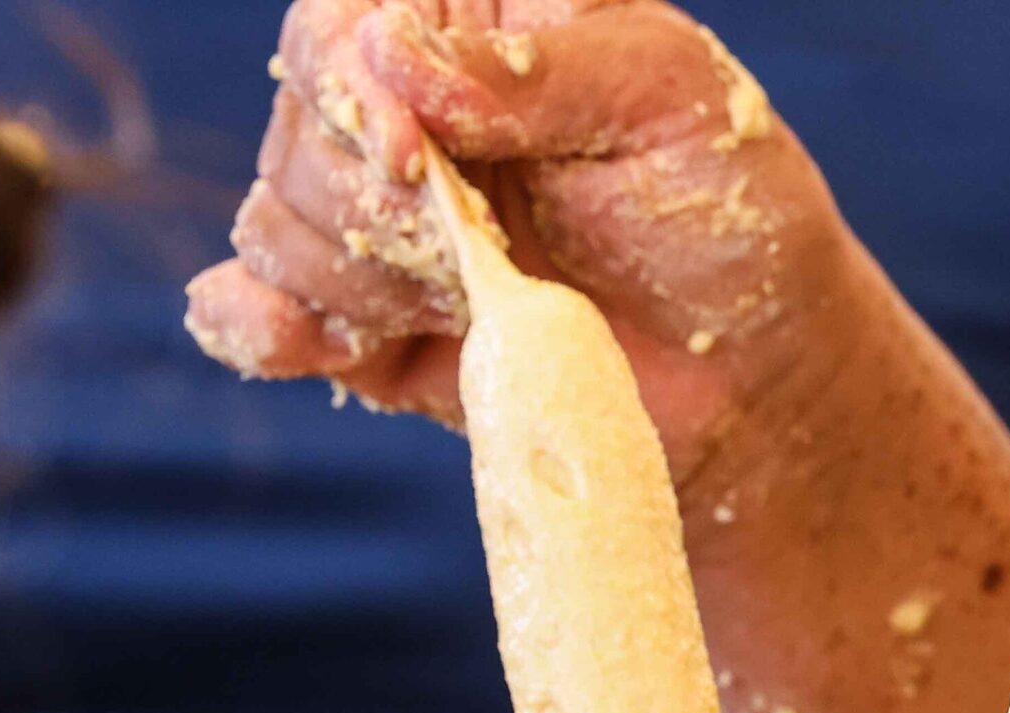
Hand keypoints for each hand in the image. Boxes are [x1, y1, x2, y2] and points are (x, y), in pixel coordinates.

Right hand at [185, 0, 861, 482]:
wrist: (756, 379)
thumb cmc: (731, 215)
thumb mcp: (665, 100)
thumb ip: (532, 69)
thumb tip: (391, 54)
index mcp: (466, 34)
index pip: (334, 28)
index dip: (347, 91)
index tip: (412, 162)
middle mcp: (405, 121)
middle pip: (295, 136)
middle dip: (367, 207)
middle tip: (472, 255)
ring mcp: (381, 231)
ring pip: (273, 229)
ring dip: (353, 279)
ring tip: (470, 306)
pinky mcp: (371, 333)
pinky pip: (253, 316)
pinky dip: (263, 329)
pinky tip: (313, 345)